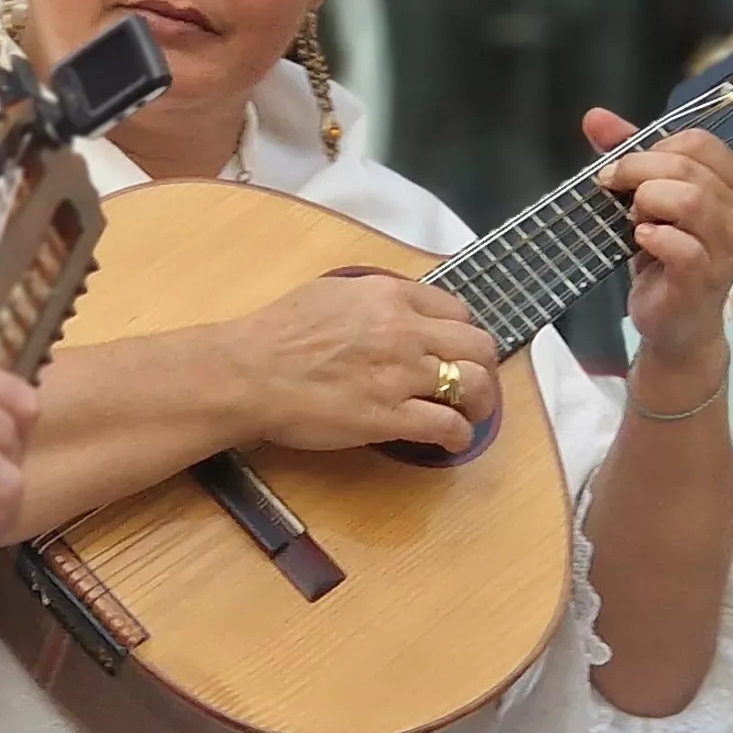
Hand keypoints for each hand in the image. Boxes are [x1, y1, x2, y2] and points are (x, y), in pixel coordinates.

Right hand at [225, 273, 499, 453]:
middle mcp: (404, 331)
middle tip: (475, 384)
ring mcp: (400, 375)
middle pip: (478, 346)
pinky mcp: (389, 417)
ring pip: (474, 385)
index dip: (464, 334)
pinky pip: (447, 426)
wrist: (248, 373)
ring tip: (472, 413)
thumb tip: (396, 307)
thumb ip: (374, 297)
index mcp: (390, 296)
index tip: (458, 349)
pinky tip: (451, 440)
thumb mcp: (332, 292)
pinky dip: (459, 436)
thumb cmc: (277, 333)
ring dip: (481, 402)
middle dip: (484, 367)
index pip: (458, 311)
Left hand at [587, 110, 732, 374]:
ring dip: (648, 202)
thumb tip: (595, 117)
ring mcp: (729, 247)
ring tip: (635, 220)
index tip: (622, 169)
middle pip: (687, 166)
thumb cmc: (667, 256)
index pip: (699, 141)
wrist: (676, 323)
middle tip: (614, 190)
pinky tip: (641, 242)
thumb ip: (628, 155)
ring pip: (689, 199)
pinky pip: (682, 245)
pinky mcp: (706, 277)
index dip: (653, 148)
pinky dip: (652, 237)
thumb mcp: (649, 200)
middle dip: (638, 171)